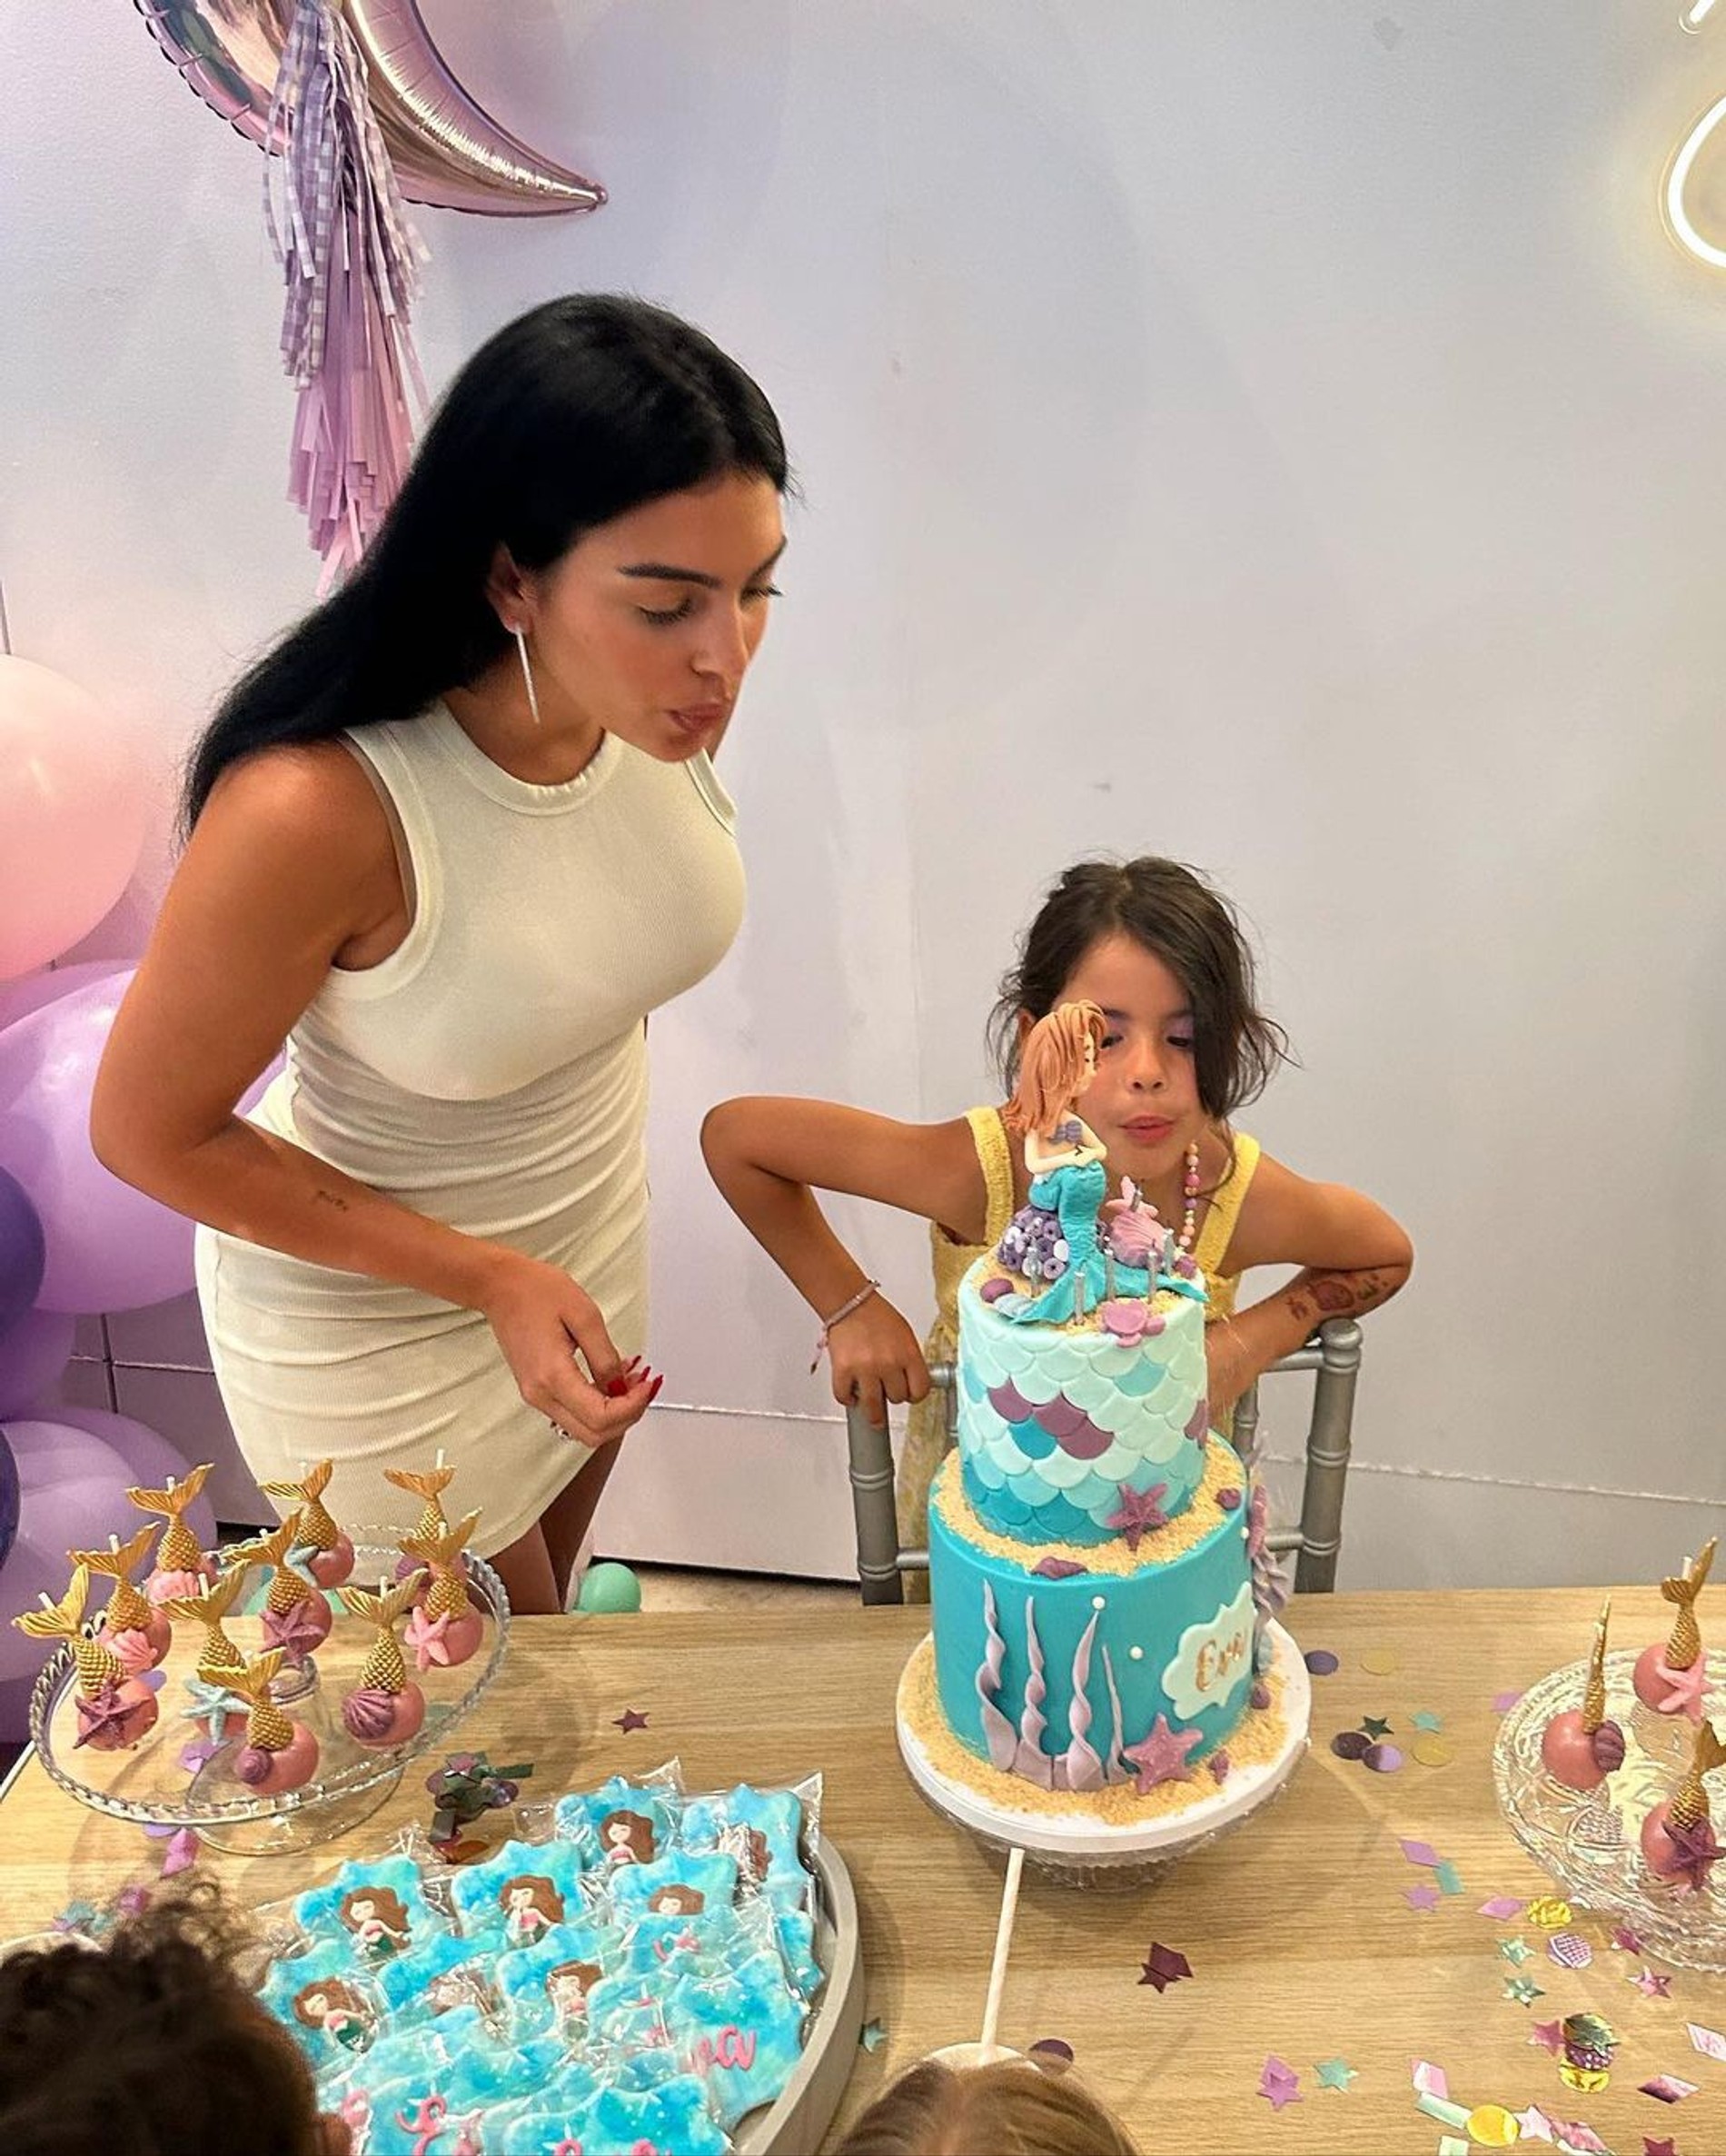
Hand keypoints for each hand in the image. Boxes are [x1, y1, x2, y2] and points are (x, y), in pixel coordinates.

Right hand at [480, 1250, 660, 1447]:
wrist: (501, 1287)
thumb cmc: (536, 1291)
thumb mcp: (585, 1316)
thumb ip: (605, 1356)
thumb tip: (622, 1386)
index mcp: (552, 1375)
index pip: (600, 1416)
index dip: (632, 1407)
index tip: (647, 1385)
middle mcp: (540, 1394)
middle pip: (593, 1434)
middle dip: (627, 1416)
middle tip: (644, 1387)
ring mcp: (536, 1395)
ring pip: (583, 1429)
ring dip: (613, 1413)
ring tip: (631, 1382)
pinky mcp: (537, 1391)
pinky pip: (572, 1414)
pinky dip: (597, 1407)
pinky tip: (611, 1382)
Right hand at [824, 1293, 930, 1429]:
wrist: (851, 1302)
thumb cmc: (878, 1316)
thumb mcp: (906, 1335)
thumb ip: (910, 1360)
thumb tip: (914, 1382)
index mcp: (908, 1354)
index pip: (921, 1390)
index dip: (915, 1394)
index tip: (910, 1394)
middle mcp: (888, 1363)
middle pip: (898, 1398)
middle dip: (892, 1395)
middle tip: (886, 1390)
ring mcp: (865, 1369)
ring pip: (873, 1407)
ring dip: (873, 1412)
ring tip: (873, 1414)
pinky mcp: (843, 1371)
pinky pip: (845, 1397)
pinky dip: (847, 1399)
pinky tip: (851, 1394)